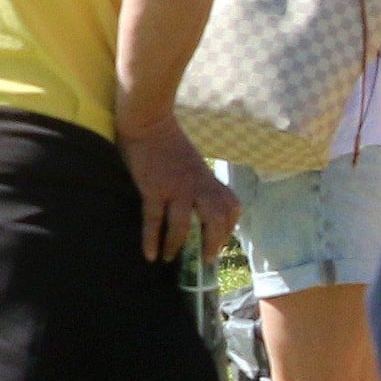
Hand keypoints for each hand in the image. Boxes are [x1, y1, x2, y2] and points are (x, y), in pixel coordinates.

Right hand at [124, 123, 237, 266]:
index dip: (228, 230)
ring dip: (177, 246)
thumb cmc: (171, 145)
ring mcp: (176, 188)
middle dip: (213, 243)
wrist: (150, 121)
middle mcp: (198, 186)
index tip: (218, 244)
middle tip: (204, 259)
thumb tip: (201, 211)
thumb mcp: (196, 165)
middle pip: (216, 220)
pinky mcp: (153, 188)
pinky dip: (151, 239)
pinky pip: (154, 219)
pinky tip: (150, 254)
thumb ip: (202, 186)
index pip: (231, 209)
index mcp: (210, 180)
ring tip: (169, 259)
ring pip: (184, 225)